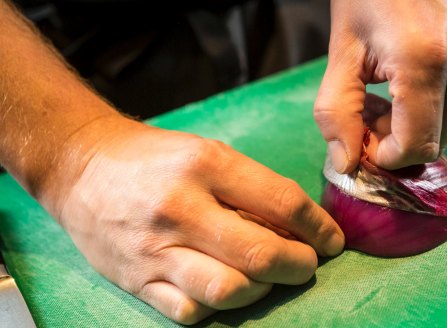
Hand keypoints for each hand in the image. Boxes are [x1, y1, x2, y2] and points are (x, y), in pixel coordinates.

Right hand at [49, 119, 343, 323]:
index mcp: (205, 165)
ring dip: (264, 289)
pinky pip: (192, 312)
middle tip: (308, 263)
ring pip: (229, 290)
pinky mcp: (136, 280)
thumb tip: (297, 227)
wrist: (83, 168)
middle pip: (260, 253)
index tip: (331, 240)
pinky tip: (229, 288)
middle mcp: (181, 208)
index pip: (281, 202)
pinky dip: (221, 307)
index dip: (317, 226)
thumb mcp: (207, 152)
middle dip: (300, 264)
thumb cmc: (155, 158)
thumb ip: (250, 188)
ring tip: (271, 278)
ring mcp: (156, 249)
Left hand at [314, 0, 446, 171]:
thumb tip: (346, 164)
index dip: (386, 156)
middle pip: (434, 142)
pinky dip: (430, 109)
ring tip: (386, 93)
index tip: (362, 139)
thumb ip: (338, 113)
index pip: (417, 146)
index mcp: (425, 61)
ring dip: (412, 126)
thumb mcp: (341, 52)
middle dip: (396, 141)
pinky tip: (407, 83)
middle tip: (368, 112)